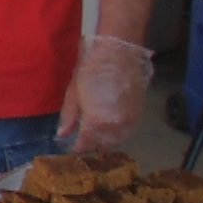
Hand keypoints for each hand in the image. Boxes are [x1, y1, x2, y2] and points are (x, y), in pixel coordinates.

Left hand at [58, 35, 153, 151]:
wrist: (118, 54)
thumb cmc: (90, 70)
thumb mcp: (73, 94)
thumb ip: (69, 117)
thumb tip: (62, 135)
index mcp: (96, 122)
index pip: (86, 144)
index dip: (78, 148)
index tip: (71, 148)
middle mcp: (115, 127)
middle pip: (103, 145)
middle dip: (92, 146)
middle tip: (83, 143)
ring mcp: (130, 122)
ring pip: (117, 141)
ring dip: (106, 142)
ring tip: (96, 138)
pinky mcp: (140, 115)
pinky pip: (128, 133)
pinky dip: (118, 134)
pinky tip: (110, 130)